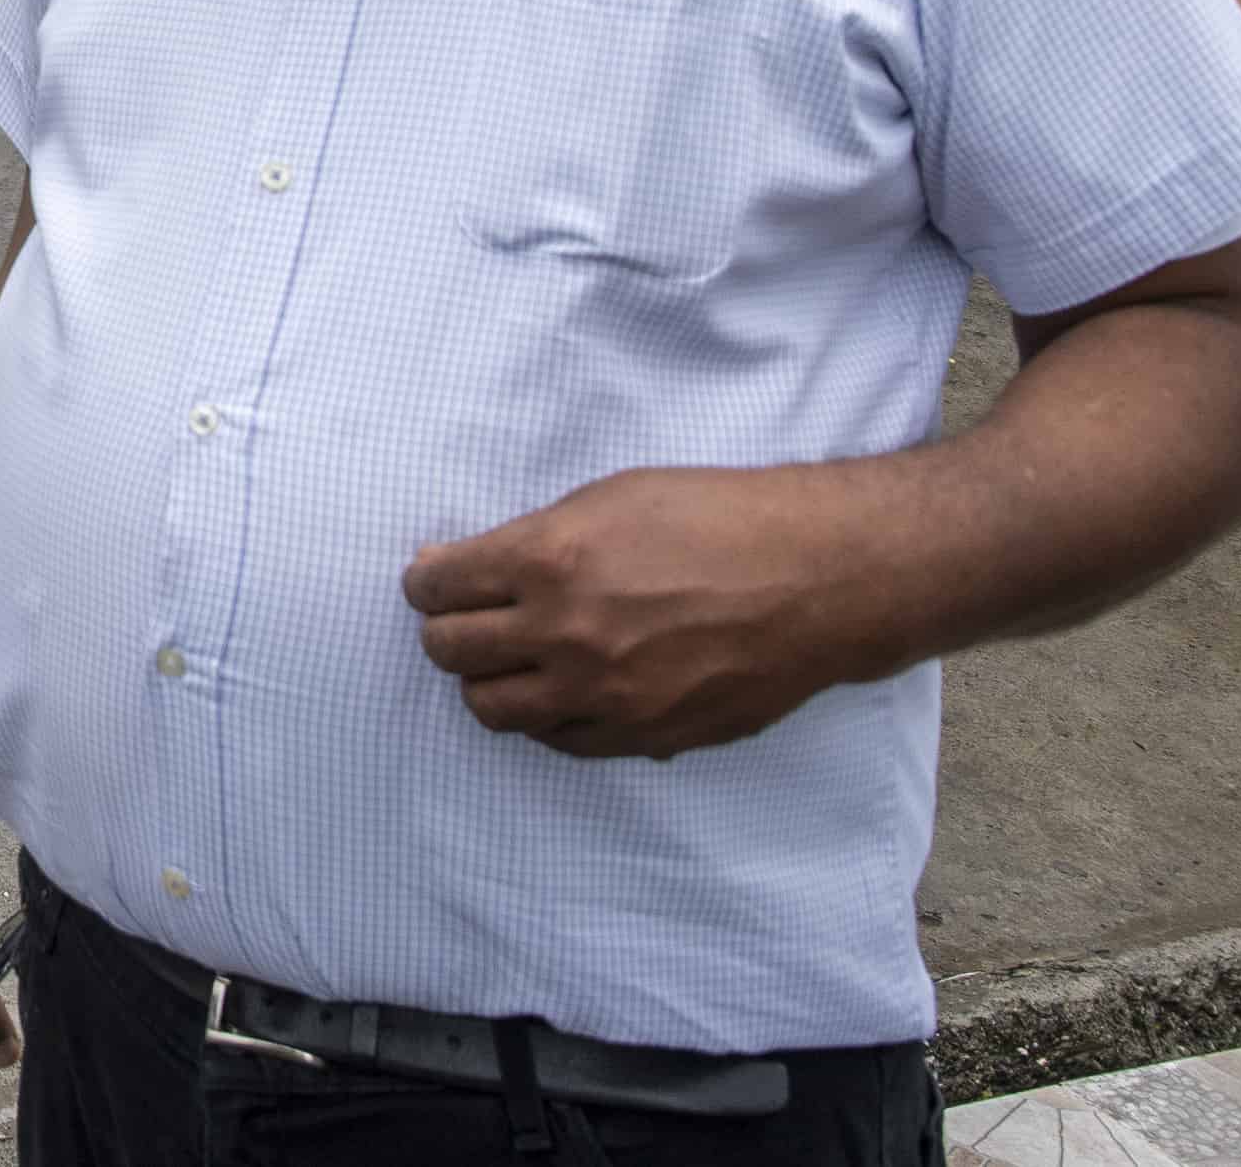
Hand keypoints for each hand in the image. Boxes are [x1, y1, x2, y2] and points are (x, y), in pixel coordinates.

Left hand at [401, 465, 893, 760]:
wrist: (814, 578)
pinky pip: (558, 740)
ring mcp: (603, 694)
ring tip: (510, 659)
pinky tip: (565, 688)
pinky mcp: (642, 736)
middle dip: (445, 631)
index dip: (426, 583)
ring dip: (488, 681)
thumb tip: (457, 563)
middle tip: (464, 618)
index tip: (433, 582)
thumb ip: (529, 538)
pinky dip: (547, 716)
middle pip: (449, 653)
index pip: (437, 588)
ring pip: (493, 709)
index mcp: (549, 561)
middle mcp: (566, 635)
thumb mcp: (609, 499)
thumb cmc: (716, 519)